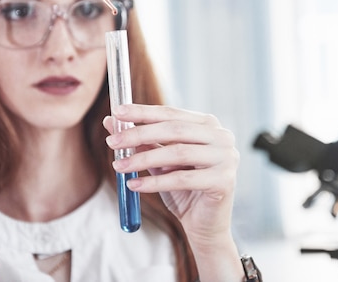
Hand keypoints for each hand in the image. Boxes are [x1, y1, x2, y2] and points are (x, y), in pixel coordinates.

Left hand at [104, 104, 239, 247]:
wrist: (205, 224)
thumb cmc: (184, 189)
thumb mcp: (159, 161)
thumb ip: (141, 140)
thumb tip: (111, 121)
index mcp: (208, 124)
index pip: (171, 113)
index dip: (143, 112)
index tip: (117, 112)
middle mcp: (222, 136)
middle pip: (174, 130)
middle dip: (139, 134)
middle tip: (112, 142)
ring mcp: (226, 157)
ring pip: (177, 153)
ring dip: (143, 159)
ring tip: (118, 166)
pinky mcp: (223, 181)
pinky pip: (182, 179)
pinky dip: (154, 182)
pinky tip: (134, 184)